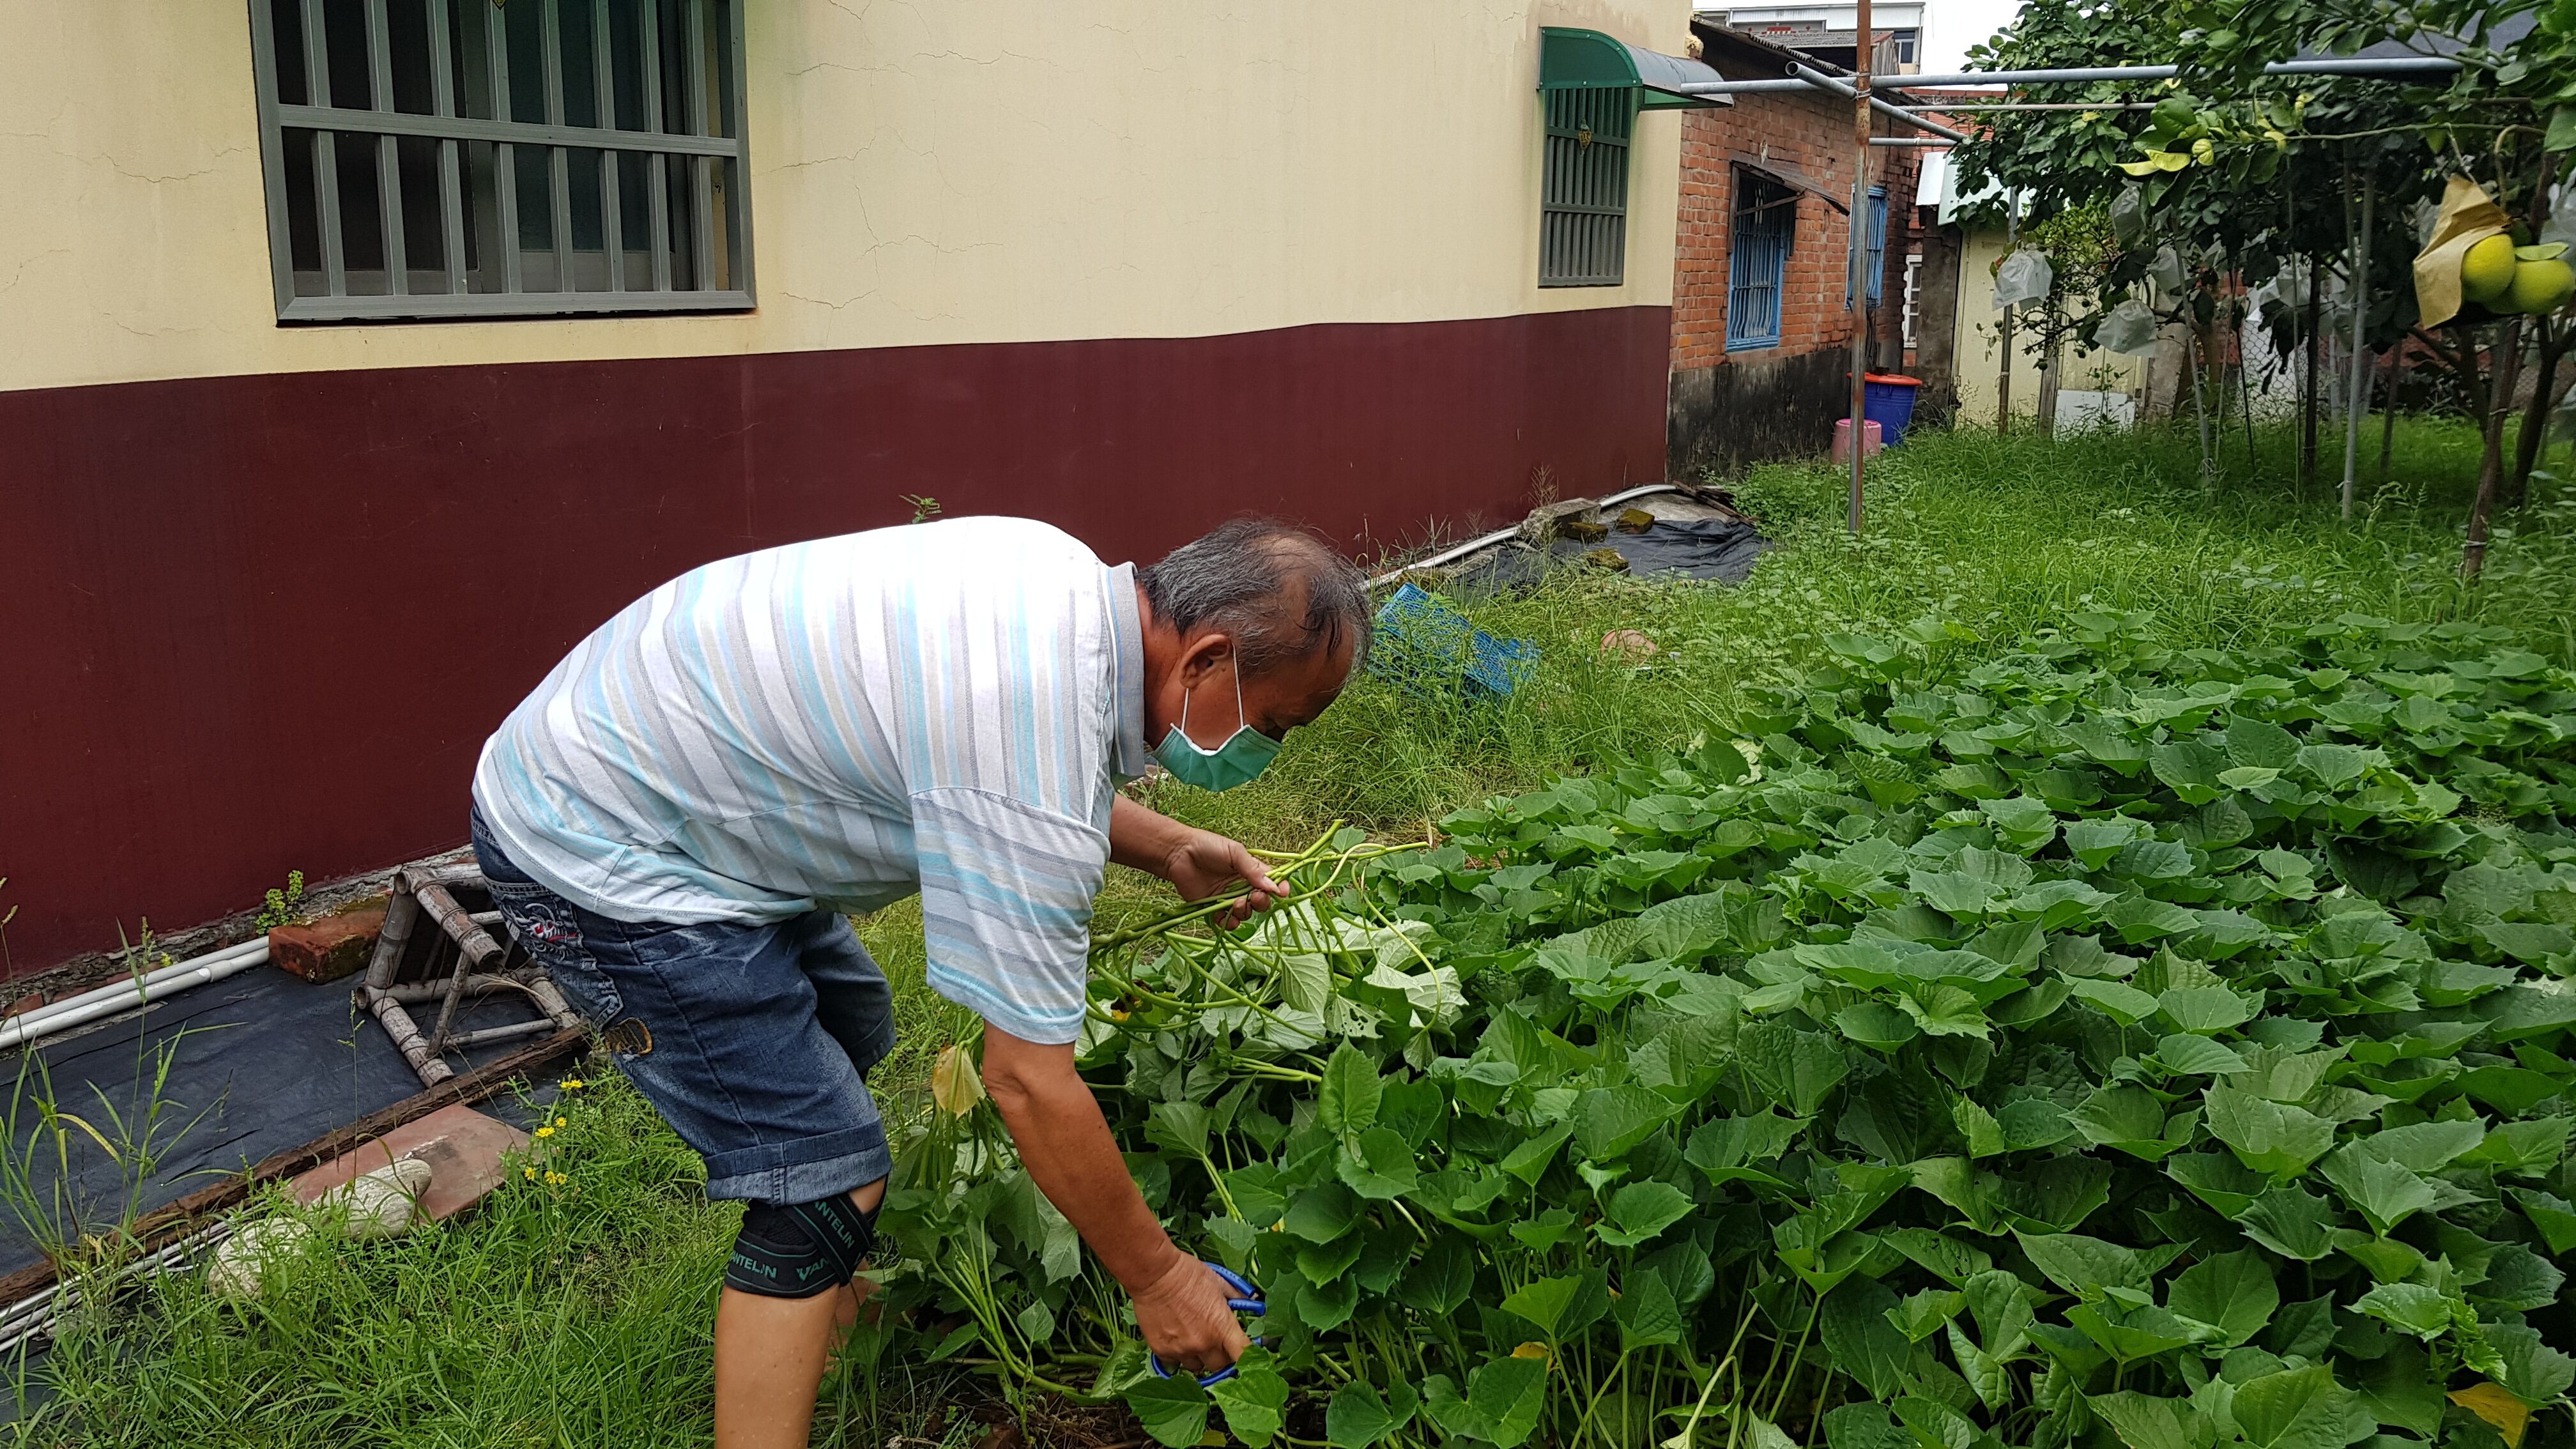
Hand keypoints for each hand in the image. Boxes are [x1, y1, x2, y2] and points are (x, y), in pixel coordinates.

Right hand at [1132, 1250, 1250, 1376]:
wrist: (1155, 1274)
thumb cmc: (1187, 1274)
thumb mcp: (1219, 1281)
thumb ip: (1236, 1297)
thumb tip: (1251, 1302)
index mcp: (1222, 1326)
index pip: (1244, 1355)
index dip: (1248, 1359)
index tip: (1246, 1357)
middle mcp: (1204, 1343)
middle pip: (1221, 1368)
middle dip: (1221, 1359)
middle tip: (1217, 1346)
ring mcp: (1182, 1349)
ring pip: (1197, 1368)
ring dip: (1199, 1358)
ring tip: (1193, 1340)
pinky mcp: (1162, 1351)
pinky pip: (1174, 1364)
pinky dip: (1177, 1356)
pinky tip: (1176, 1341)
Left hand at [1158, 830, 1283, 927]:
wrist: (1178, 853)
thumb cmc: (1207, 846)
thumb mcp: (1234, 852)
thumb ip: (1252, 870)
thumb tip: (1272, 887)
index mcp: (1250, 870)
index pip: (1270, 882)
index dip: (1279, 888)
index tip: (1282, 893)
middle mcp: (1241, 886)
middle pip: (1261, 901)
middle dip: (1262, 902)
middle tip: (1255, 897)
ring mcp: (1227, 898)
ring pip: (1245, 912)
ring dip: (1245, 911)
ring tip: (1236, 903)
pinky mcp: (1213, 908)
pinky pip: (1226, 921)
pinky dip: (1230, 923)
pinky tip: (1228, 917)